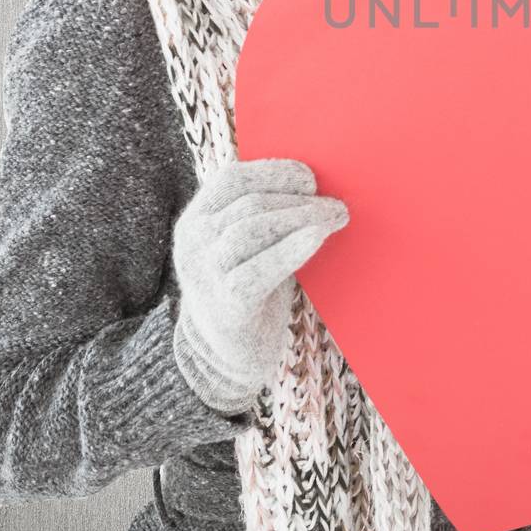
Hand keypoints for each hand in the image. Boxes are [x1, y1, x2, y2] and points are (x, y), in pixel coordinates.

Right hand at [170, 157, 349, 414]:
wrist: (225, 359)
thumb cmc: (246, 289)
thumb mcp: (244, 247)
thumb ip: (263, 216)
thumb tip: (315, 184)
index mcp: (195, 220)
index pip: (232, 179)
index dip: (274, 171)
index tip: (310, 177)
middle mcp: (194, 244)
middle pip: (250, 204)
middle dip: (298, 199)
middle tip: (336, 204)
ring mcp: (206, 276)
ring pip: (253, 230)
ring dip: (302, 218)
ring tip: (336, 217)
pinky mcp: (227, 306)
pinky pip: (259, 270)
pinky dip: (291, 249)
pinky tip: (318, 237)